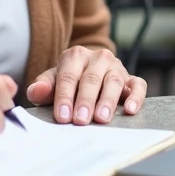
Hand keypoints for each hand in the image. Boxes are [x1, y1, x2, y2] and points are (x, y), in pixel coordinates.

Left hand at [25, 46, 146, 124]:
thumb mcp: (53, 82)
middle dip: (85, 100)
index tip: (62, 116)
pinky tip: (129, 109)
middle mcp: (98, 58)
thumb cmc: (69, 82)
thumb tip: (36, 91)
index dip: (65, 96)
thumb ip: (43, 87)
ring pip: (114, 81)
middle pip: (91, 79)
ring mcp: (116, 67)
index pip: (69, 76)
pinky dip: (136, 96)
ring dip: (107, 100)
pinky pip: (138, 84)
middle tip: (80, 120)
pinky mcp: (132, 78)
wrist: (89, 72)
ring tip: (101, 119)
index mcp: (75, 55)